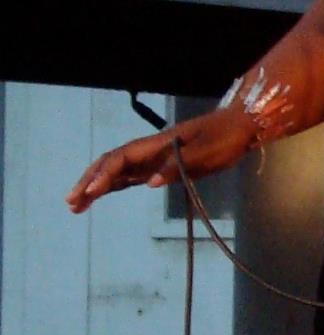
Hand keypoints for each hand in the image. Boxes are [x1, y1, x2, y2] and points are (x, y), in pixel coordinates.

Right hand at [66, 108, 258, 212]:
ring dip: (96, 186)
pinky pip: (131, 176)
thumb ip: (177, 167)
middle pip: (111, 164)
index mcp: (157, 144)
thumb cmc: (224, 138)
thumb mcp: (206, 153)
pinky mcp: (162, 166)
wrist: (240, 128)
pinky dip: (113, 186)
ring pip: (117, 171)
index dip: (104, 175)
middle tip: (72, 202)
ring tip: (77, 205)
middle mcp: (150, 150)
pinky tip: (101, 196)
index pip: (121, 159)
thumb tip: (149, 183)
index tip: (92, 192)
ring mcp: (154, 158)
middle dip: (90, 181)